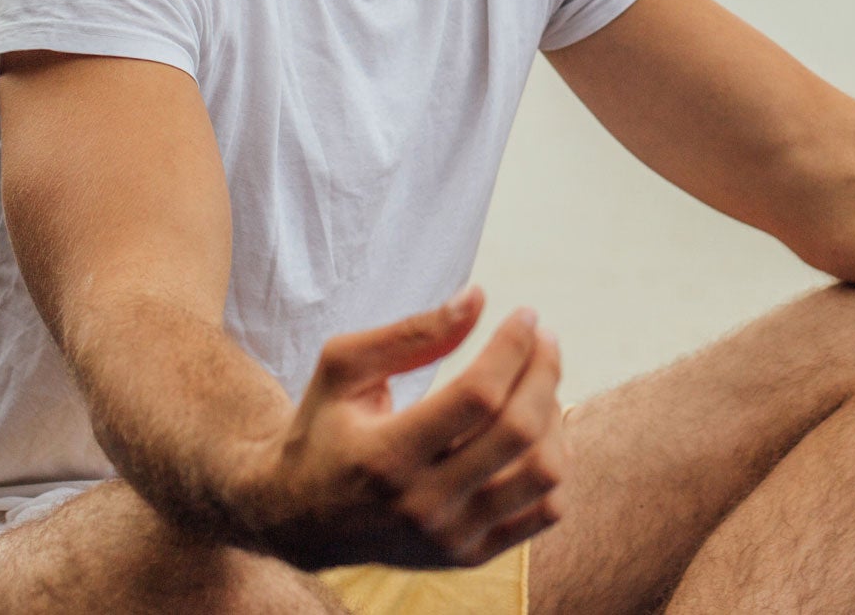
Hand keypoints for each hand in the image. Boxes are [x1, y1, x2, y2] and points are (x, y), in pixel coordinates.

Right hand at [232, 287, 568, 569]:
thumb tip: (478, 298)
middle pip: (518, 431)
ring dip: (554, 416)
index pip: (478, 396)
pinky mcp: (469, 556)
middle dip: (543, 370)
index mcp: (385, 455)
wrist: (300, 517)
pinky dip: (554, 462)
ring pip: (542, 473)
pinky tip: (538, 431)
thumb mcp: (343, 368)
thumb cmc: (323, 428)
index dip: (513, 346)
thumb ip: (410, 334)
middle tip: (544, 339)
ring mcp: (450, 537)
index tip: (527, 314)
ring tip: (538, 385)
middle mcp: (421, 505)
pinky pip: (545, 510)